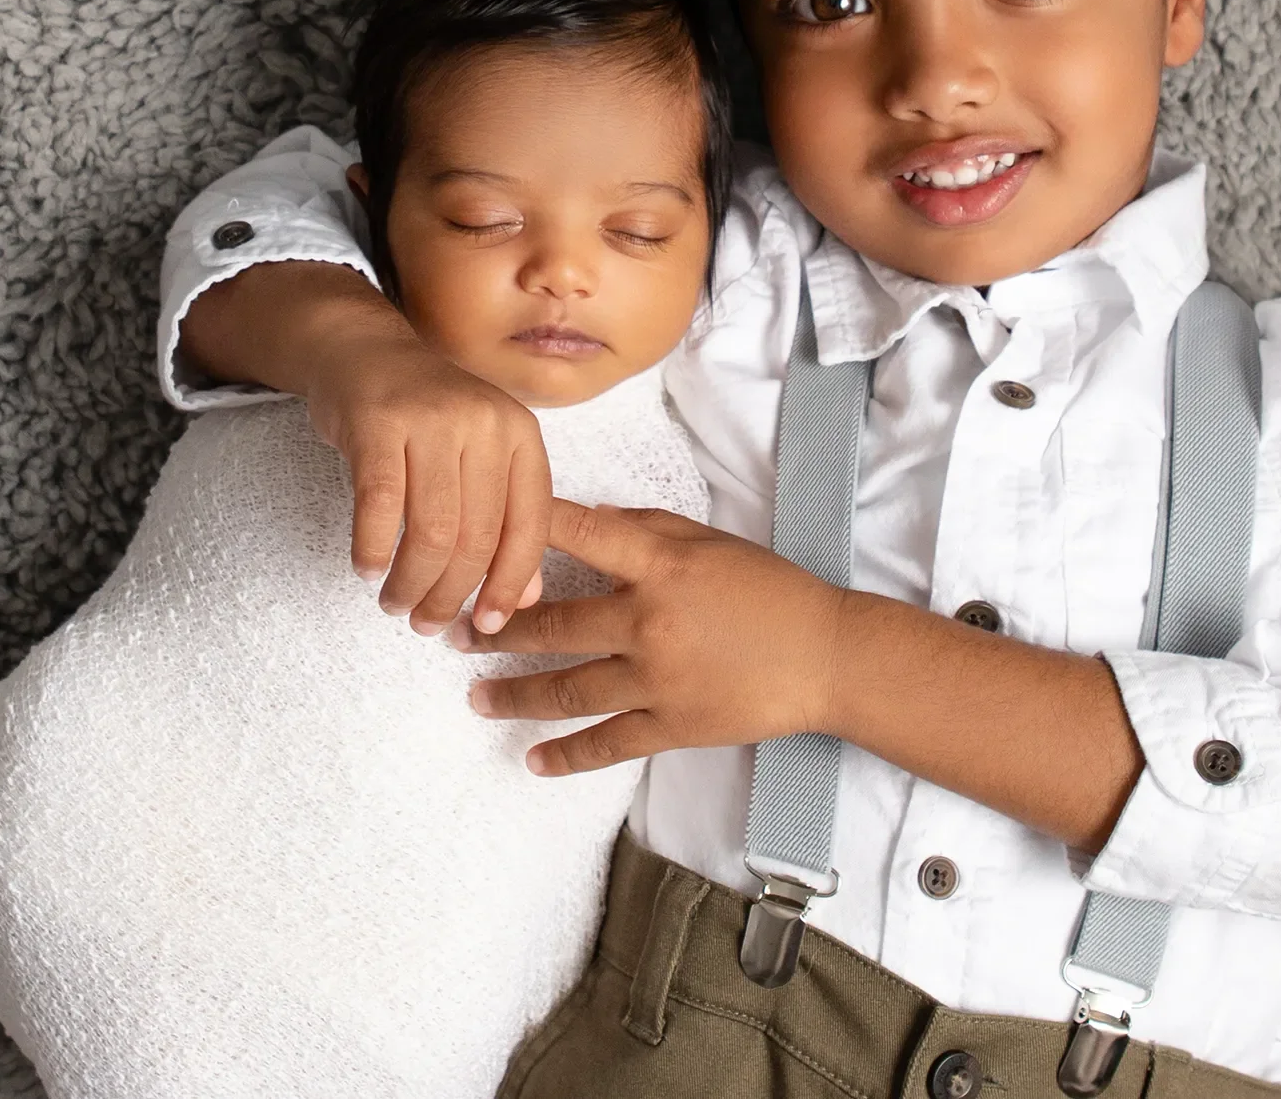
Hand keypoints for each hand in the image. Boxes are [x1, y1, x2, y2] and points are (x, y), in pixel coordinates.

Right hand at [181, 261, 550, 634]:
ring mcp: (432, 420)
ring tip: (395, 604)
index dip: (511, 584)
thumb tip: (528, 598)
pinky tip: (367, 569)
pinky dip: (374, 550)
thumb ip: (507, 518)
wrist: (363, 350)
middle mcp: (484, 424)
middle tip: (427, 624)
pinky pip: (380, 507)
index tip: (488, 624)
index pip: (529, 526)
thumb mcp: (480, 457)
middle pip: (477, 537)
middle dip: (452, 595)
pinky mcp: (379, 423)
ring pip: (432, 530)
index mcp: (520, 435)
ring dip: (411, 582)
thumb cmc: (427, 418)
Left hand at [457, 501, 846, 774]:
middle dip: (495, 628)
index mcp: (660, 565)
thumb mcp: (709, 540)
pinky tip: (532, 760)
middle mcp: (649, 622)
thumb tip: (584, 521)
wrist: (827, 656)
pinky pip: (606, 744)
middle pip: (553, 625)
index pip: (577, 535)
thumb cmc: (770, 589)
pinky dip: (566, 756)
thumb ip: (643, 529)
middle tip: (454, 632)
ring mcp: (657, 680)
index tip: (474, 529)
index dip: (523, 528)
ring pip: (566, 689)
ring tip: (475, 695)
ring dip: (513, 693)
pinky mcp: (672, 727)